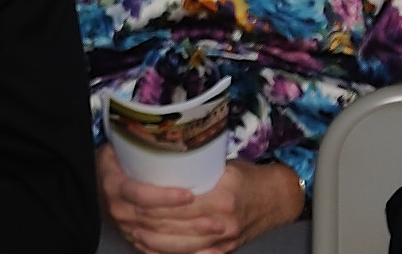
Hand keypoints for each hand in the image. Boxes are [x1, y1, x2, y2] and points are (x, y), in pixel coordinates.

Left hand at [96, 146, 304, 253]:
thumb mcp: (222, 165)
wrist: (277, 199)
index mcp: (223, 195)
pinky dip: (172, 253)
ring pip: (182, 246)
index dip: (155, 201)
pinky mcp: (225, 251)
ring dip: (154, 241)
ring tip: (133, 230)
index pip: (180, 204)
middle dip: (148, 221)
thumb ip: (195, 167)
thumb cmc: (249, 177)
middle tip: (125, 212)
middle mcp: (224, 221)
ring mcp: (225, 240)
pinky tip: (155, 246)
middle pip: (177, 226)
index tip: (134, 194)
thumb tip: (159, 157)